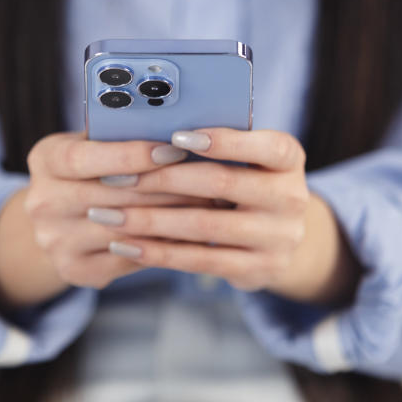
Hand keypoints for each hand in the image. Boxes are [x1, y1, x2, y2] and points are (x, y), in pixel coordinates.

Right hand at [0, 132, 208, 307]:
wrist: (60, 218)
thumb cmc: (93, 168)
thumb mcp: (94, 143)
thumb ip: (122, 136)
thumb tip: (178, 126)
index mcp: (45, 160)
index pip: (82, 158)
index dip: (128, 155)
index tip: (172, 149)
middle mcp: (42, 203)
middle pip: (109, 196)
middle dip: (164, 187)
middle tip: (208, 178)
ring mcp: (56, 241)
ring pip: (124, 230)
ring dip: (172, 217)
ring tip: (209, 203)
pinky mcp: (75, 270)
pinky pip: (130, 257)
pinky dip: (165, 244)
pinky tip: (193, 231)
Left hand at [86, 128, 360, 303]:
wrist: (281, 236)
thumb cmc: (246, 181)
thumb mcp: (246, 159)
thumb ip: (214, 145)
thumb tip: (151, 131)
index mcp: (289, 158)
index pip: (262, 145)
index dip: (221, 140)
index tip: (174, 136)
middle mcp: (292, 197)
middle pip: (222, 183)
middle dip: (164, 179)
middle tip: (119, 177)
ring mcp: (279, 238)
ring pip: (204, 226)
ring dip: (150, 220)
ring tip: (109, 214)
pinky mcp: (259, 270)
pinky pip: (200, 260)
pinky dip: (158, 252)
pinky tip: (126, 245)